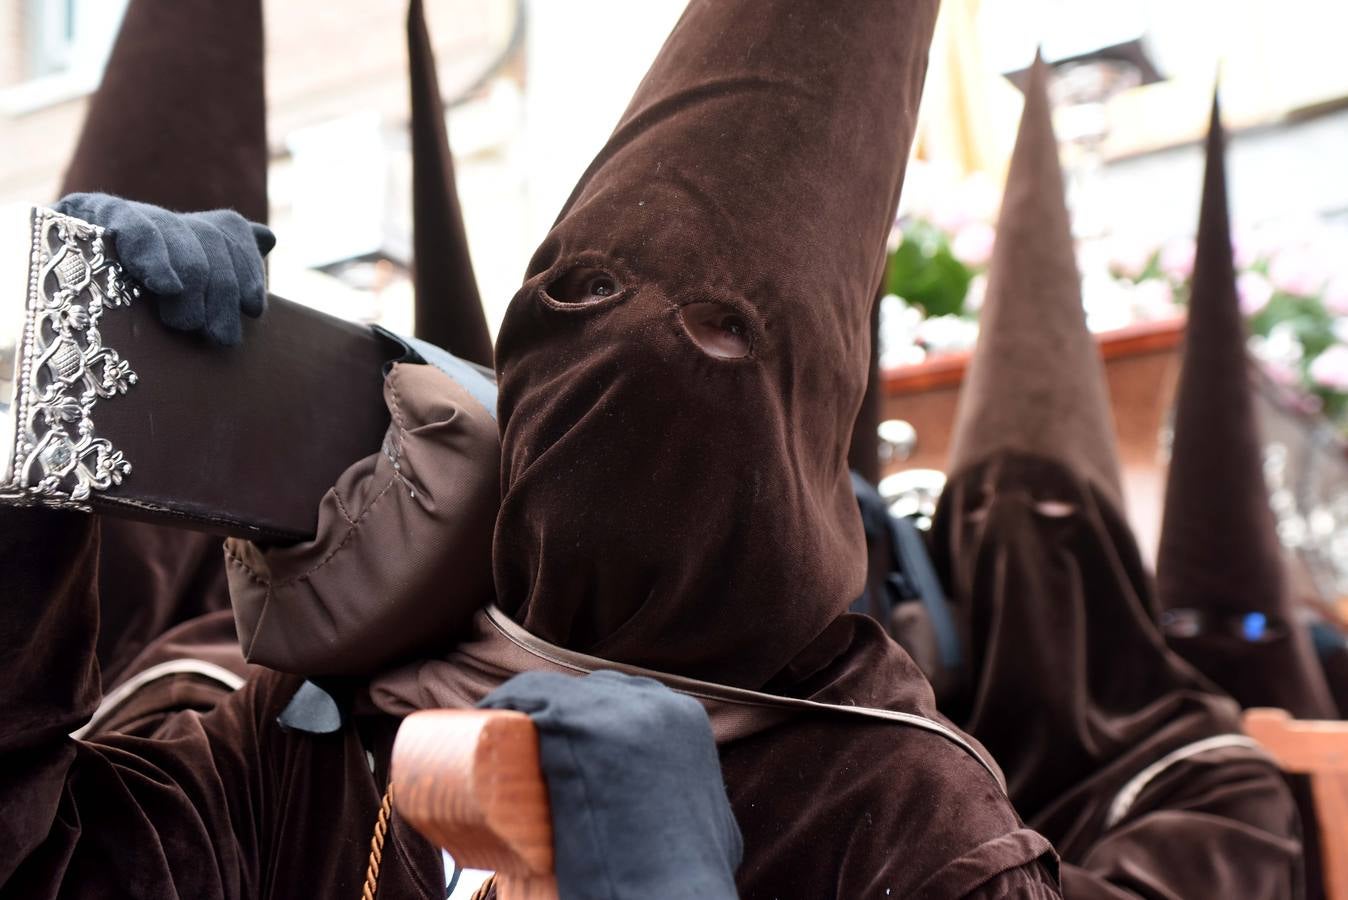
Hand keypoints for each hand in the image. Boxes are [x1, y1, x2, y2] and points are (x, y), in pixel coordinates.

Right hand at [53, 193, 273, 345]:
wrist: (48, 304)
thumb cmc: (128, 316)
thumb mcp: (180, 300)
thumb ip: (224, 268)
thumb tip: (267, 238)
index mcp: (183, 229)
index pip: (230, 231)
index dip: (247, 269)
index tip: (254, 307)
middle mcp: (156, 215)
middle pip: (211, 242)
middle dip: (222, 292)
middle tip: (217, 335)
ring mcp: (122, 213)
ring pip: (182, 244)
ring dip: (192, 292)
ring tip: (184, 323)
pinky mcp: (85, 216)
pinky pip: (135, 231)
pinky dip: (157, 259)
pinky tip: (168, 284)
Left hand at [481, 670, 741, 898]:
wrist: (669, 896)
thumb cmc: (689, 880)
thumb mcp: (716, 832)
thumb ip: (707, 816)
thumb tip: (693, 828)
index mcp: (687, 721)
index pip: (626, 702)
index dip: (588, 718)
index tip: (560, 749)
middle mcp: (656, 704)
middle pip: (592, 692)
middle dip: (559, 714)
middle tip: (527, 755)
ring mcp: (617, 711)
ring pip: (558, 691)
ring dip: (527, 705)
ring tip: (495, 739)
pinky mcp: (578, 725)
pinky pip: (531, 695)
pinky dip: (505, 699)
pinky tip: (485, 712)